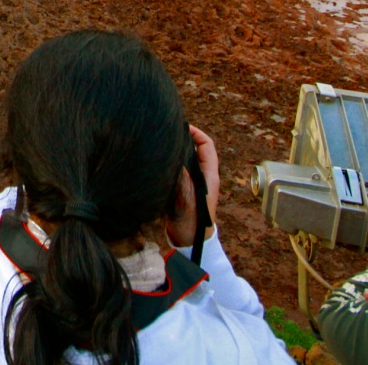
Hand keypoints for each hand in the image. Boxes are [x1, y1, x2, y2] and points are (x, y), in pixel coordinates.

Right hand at [166, 125, 219, 246]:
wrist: (190, 242)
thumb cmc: (192, 220)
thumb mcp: (187, 194)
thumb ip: (181, 174)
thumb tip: (173, 153)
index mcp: (210, 175)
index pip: (207, 145)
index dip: (196, 133)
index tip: (182, 126)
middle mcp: (203, 176)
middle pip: (196, 149)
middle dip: (184, 139)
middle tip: (168, 133)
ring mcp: (194, 183)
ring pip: (186, 159)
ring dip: (176, 151)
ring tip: (161, 144)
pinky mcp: (184, 190)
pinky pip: (178, 169)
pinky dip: (170, 162)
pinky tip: (158, 162)